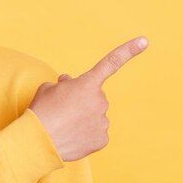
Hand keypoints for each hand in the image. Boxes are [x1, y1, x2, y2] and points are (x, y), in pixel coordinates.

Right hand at [30, 37, 147, 160]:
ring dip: (84, 117)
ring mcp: (102, 121)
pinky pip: (96, 133)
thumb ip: (64, 83)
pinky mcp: (102, 140)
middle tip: (64, 109)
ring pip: (96, 116)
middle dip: (83, 99)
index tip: (144, 41)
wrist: (39, 141)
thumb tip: (70, 85)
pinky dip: (86, 134)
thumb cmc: (42, 112)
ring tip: (65, 124)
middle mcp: (100, 101)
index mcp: (87, 84)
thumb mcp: (48, 88)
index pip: (111, 63)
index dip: (128, 51)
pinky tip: (72, 136)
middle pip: (95, 96)